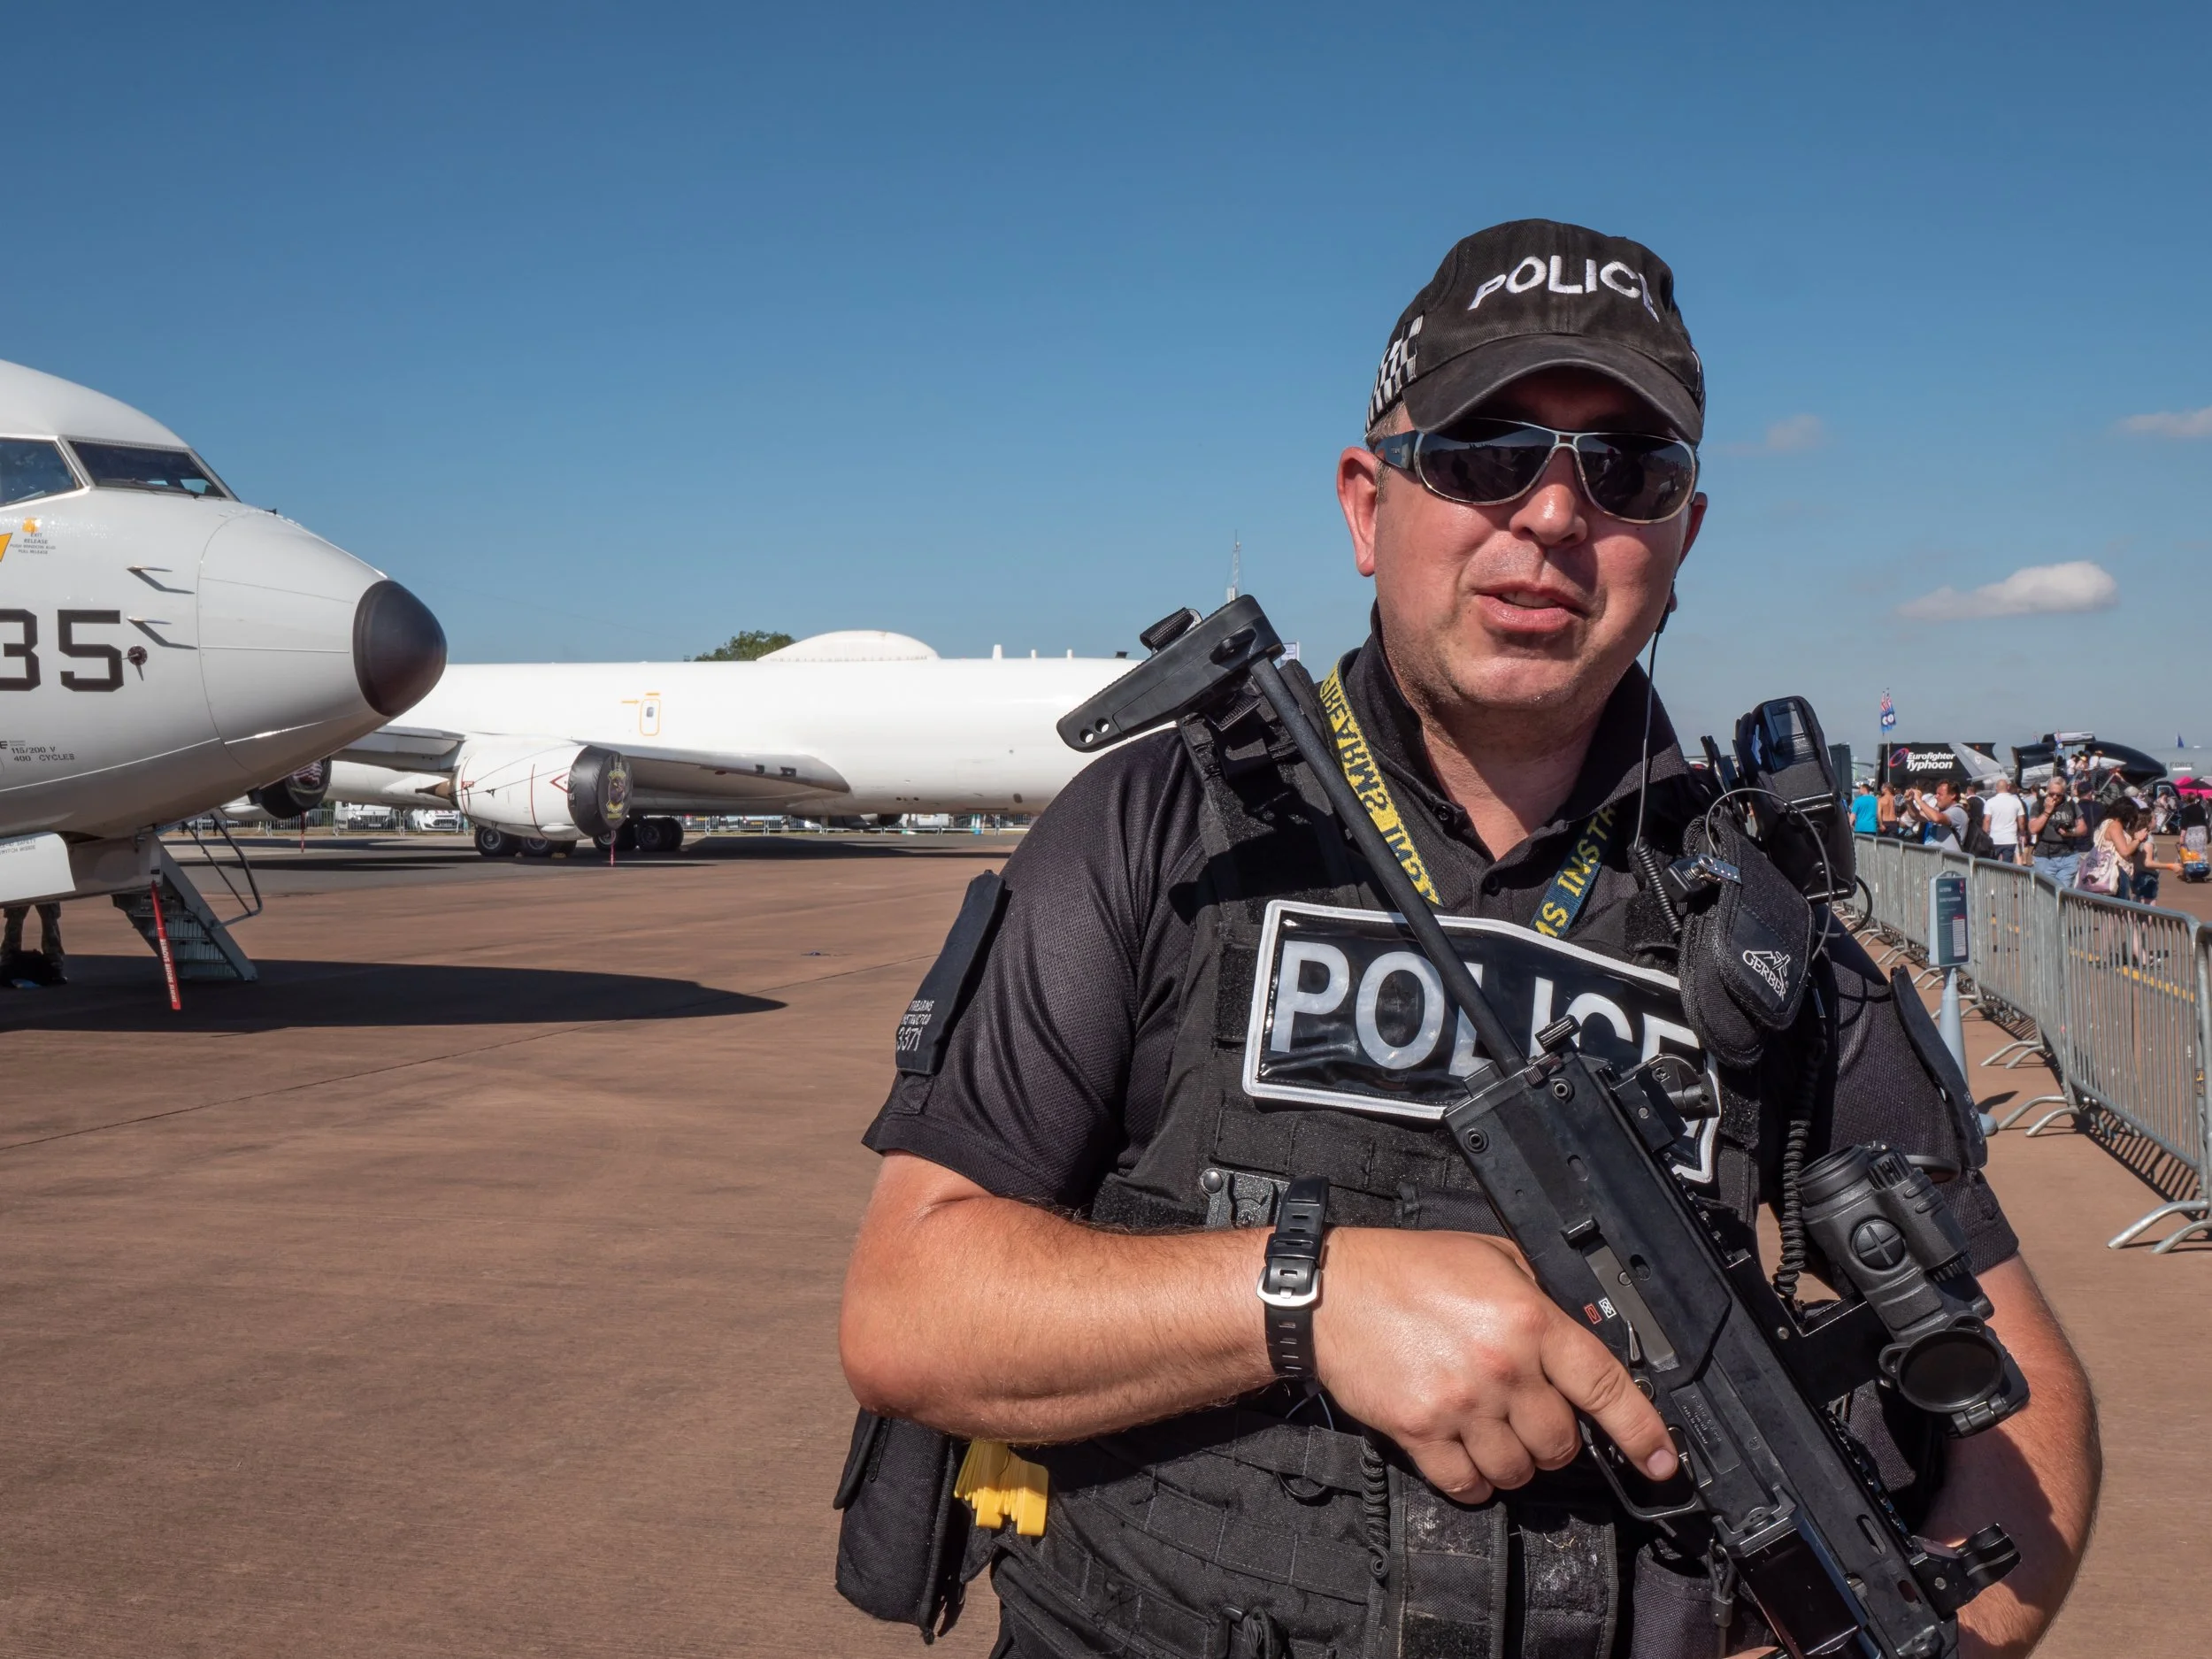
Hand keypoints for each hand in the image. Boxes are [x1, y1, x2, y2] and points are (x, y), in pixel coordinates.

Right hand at [1312, 1227, 1676, 1502]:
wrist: (1327, 1293)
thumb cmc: (1404, 1269)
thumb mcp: (1488, 1255)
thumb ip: (1539, 1292)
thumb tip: (1580, 1325)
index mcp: (1527, 1318)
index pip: (1604, 1385)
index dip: (1642, 1432)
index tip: (1662, 1462)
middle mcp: (1501, 1366)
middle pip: (1560, 1443)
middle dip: (1554, 1439)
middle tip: (1530, 1417)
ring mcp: (1460, 1405)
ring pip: (1518, 1471)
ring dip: (1514, 1463)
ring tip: (1491, 1433)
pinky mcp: (1421, 1433)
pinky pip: (1468, 1485)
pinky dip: (1474, 1482)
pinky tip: (1463, 1456)